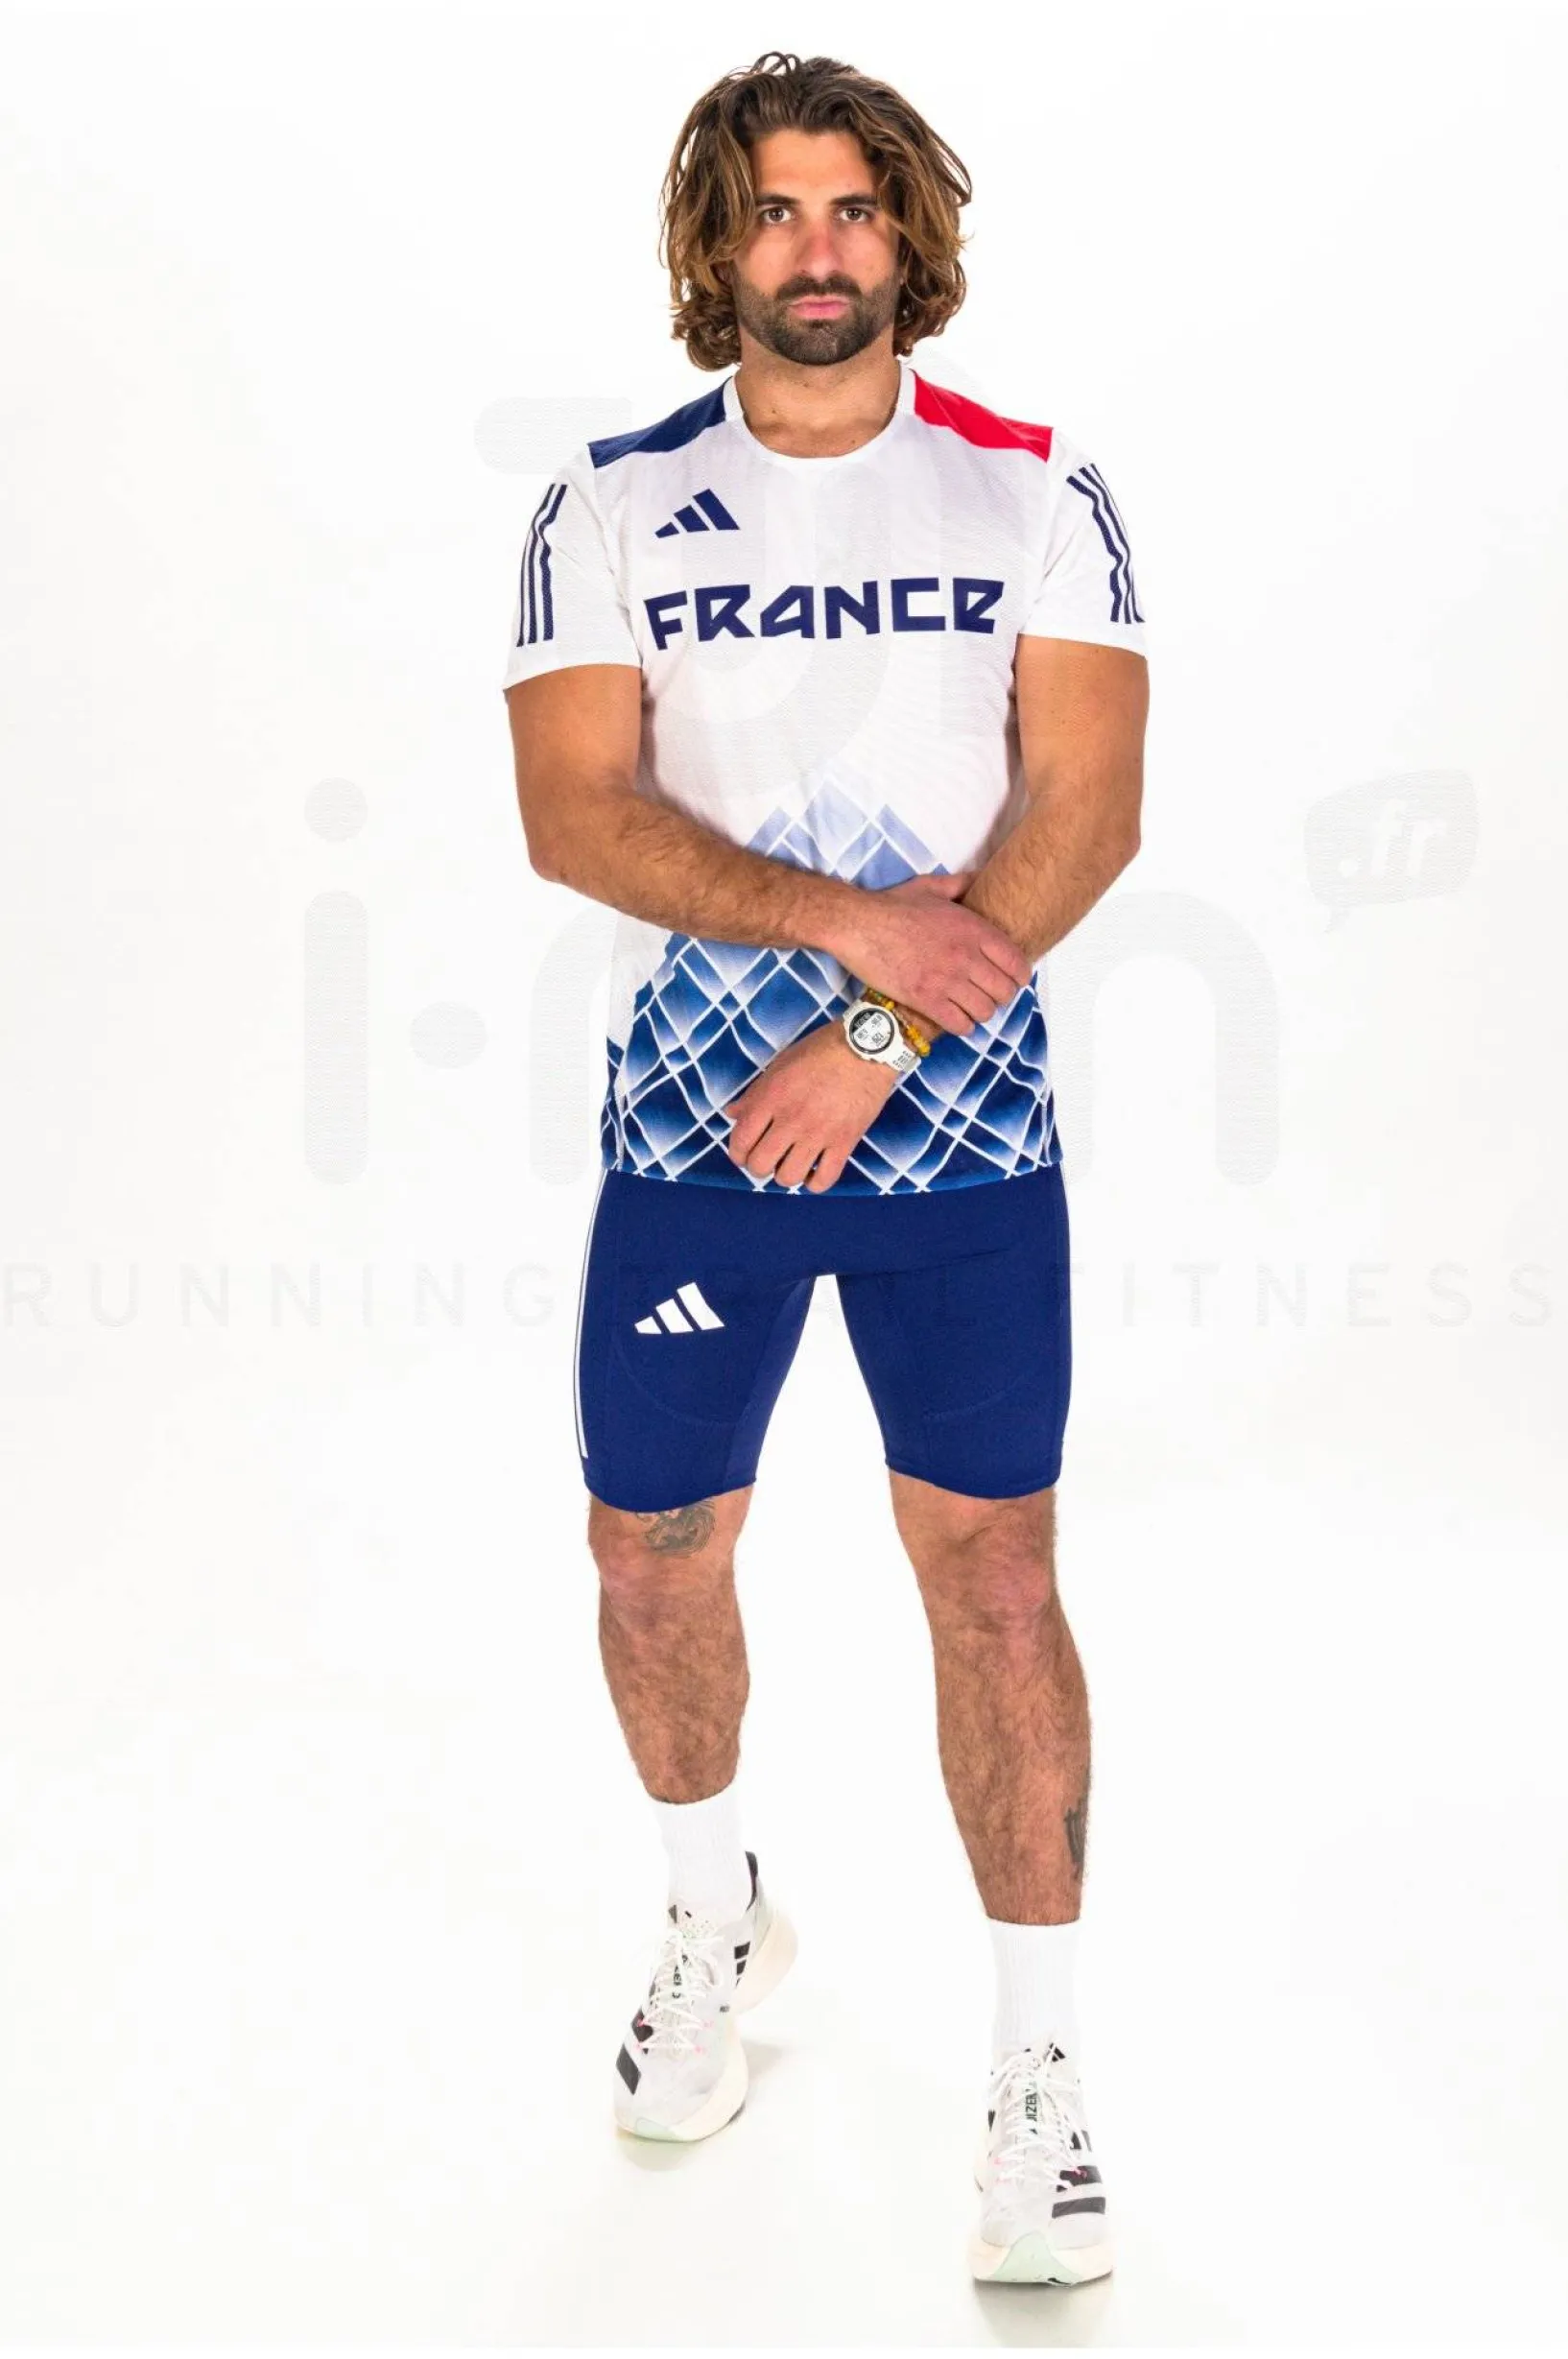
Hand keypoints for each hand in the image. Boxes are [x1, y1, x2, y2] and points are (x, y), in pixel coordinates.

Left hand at [721, 1021, 899, 1193]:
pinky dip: (814, 1183)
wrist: (867, 1047)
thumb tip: (731, 1113)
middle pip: (760, 1165)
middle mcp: (791, 1119)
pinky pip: (824, 1179)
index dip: (737, 1154)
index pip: (741, 1140)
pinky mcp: (845, 1142)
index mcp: (771, 1097)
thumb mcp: (780, 1064)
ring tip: (791, 1164)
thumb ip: (754, 1093)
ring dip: (785, 1175)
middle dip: (759, 1167)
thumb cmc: (821, 1050)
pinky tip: (813, 1172)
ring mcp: (819, 1133)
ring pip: (789, 1177)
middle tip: (768, 1158)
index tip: (743, 1154)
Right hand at [836, 871, 1032, 1036]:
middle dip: (1000, 997)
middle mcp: (965, 956)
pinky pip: (959, 1024)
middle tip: (988, 995)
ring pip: (984, 1011)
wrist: (858, 925)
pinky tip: (956, 1019)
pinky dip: (962, 1027)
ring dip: (980, 1013)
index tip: (1012, 980)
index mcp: (972, 928)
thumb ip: (960, 884)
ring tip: (971, 1008)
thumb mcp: (931, 886)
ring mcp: (946, 980)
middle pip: (1004, 991)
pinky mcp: (925, 999)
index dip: (1019, 976)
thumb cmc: (892, 905)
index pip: (1016, 962)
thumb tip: (980, 877)